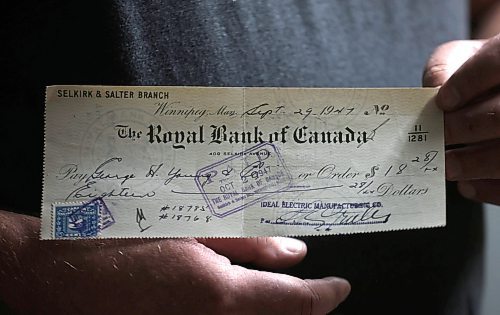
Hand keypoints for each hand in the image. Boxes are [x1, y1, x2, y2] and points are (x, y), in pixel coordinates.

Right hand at [0, 211, 349, 313]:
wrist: (58, 275)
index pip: (294, 303)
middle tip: (308, 283)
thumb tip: (294, 253)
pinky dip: (240, 314)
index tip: (340, 286)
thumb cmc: (118, 239)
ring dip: (271, 309)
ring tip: (275, 285)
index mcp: (218, 294)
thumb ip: (247, 244)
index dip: (325, 296)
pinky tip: (233, 293)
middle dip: (300, 306)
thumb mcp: (189, 228)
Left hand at [423, 35, 499, 204]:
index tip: (442, 102)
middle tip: (437, 138)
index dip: (467, 83)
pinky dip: (489, 188)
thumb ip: (442, 67)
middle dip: (464, 128)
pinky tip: (468, 185)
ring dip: (475, 163)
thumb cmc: (477, 74)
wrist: (498, 88)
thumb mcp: (459, 59)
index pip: (496, 63)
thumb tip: (434, 90)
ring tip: (447, 166)